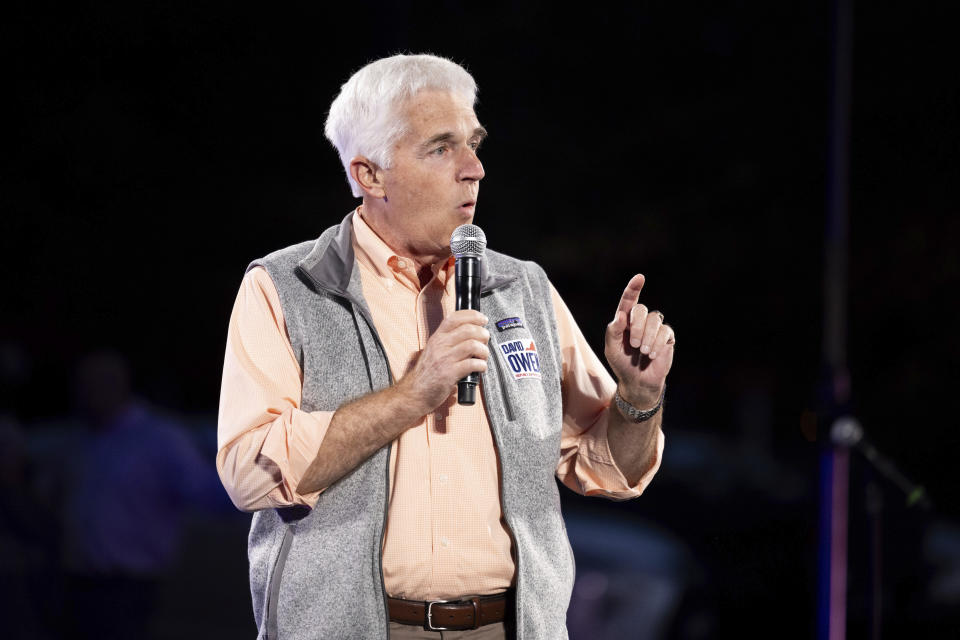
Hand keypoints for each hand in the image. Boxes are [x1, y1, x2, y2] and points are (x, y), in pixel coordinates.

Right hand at [397, 310, 489, 414]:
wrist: (414, 392)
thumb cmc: (426, 373)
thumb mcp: (433, 350)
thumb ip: (448, 341)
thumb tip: (470, 333)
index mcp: (436, 338)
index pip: (454, 318)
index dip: (472, 315)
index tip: (482, 319)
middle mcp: (440, 345)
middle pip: (468, 330)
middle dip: (483, 334)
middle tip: (486, 340)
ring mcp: (444, 359)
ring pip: (472, 345)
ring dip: (484, 350)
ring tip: (483, 356)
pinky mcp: (449, 374)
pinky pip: (472, 364)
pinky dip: (481, 365)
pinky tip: (481, 368)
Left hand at [604, 274, 675, 407]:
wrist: (638, 381)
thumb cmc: (622, 364)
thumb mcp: (612, 349)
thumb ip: (613, 331)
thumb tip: (621, 314)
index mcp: (625, 320)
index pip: (628, 301)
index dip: (633, 288)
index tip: (639, 277)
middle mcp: (641, 321)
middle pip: (642, 309)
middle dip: (637, 326)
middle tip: (634, 345)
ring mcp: (655, 328)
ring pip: (655, 319)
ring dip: (648, 336)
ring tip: (643, 352)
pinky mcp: (666, 337)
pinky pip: (665, 332)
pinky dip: (658, 343)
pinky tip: (652, 355)